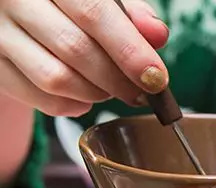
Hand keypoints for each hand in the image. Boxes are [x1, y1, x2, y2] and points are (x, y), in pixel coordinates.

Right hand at [0, 0, 168, 116]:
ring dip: (96, 93)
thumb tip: (157, 35)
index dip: (130, 50)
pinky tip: (84, 98)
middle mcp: (15, 0)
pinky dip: (72, 106)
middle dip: (118, 79)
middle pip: (76, 49)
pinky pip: (40, 99)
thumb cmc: (68, 6)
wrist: (19, 11)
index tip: (156, 78)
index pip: (94, 13)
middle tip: (141, 92)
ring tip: (110, 89)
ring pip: (57, 79)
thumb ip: (130, 14)